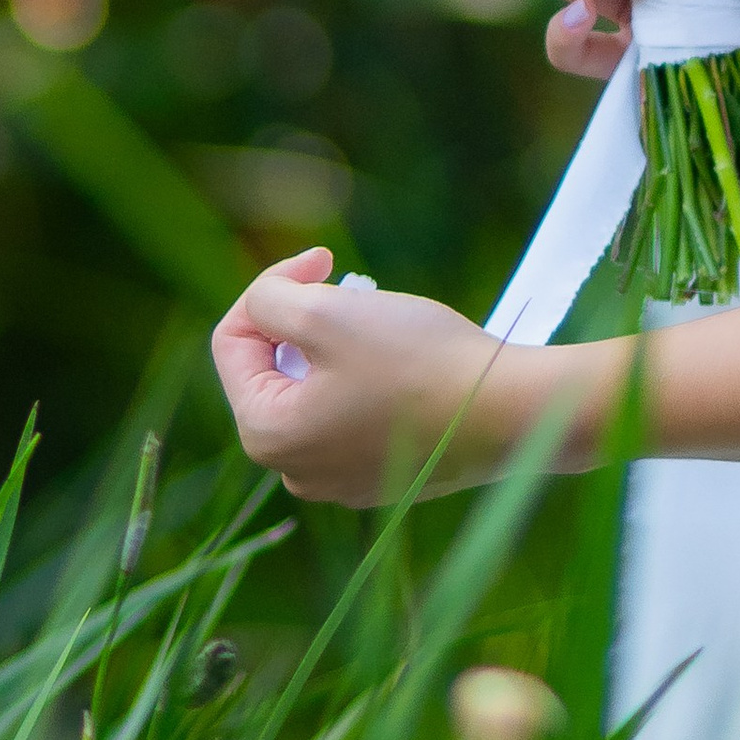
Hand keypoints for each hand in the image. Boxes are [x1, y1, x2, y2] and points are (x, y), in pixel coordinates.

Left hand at [210, 245, 557, 503]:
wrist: (506, 413)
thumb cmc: (416, 362)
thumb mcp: (328, 313)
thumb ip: (271, 299)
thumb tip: (265, 302)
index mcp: (268, 435)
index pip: (233, 342)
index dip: (273, 286)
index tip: (326, 259)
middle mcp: (295, 471)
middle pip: (275, 367)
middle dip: (309, 317)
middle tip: (360, 288)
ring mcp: (340, 481)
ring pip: (317, 389)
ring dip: (339, 344)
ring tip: (385, 321)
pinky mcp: (383, 477)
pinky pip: (353, 414)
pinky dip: (369, 377)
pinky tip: (410, 363)